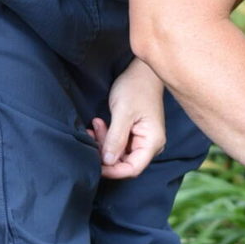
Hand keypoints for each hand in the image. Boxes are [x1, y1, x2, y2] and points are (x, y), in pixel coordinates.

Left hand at [91, 58, 166, 180]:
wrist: (141, 72)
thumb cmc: (136, 88)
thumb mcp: (123, 112)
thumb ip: (116, 138)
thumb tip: (107, 161)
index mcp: (152, 142)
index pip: (133, 168)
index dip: (113, 171)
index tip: (95, 164)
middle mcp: (149, 145)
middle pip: (124, 163)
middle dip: (105, 154)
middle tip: (92, 136)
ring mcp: (141, 140)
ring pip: (118, 154)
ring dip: (103, 143)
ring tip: (96, 125)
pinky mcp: (133, 135)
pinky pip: (117, 144)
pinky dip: (106, 137)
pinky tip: (98, 124)